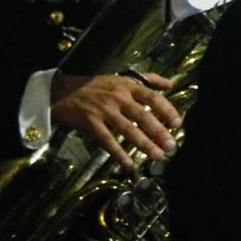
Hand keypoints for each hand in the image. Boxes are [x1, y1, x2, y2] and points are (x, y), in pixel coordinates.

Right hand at [51, 71, 179, 168]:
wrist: (63, 91)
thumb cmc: (97, 85)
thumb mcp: (122, 77)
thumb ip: (148, 80)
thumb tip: (171, 84)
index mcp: (128, 86)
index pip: (152, 97)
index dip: (167, 110)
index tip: (178, 123)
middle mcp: (118, 98)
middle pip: (143, 116)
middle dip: (159, 132)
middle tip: (171, 146)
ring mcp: (104, 111)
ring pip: (128, 129)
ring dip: (144, 144)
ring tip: (157, 155)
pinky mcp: (91, 123)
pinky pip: (107, 140)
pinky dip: (118, 152)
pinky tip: (128, 163)